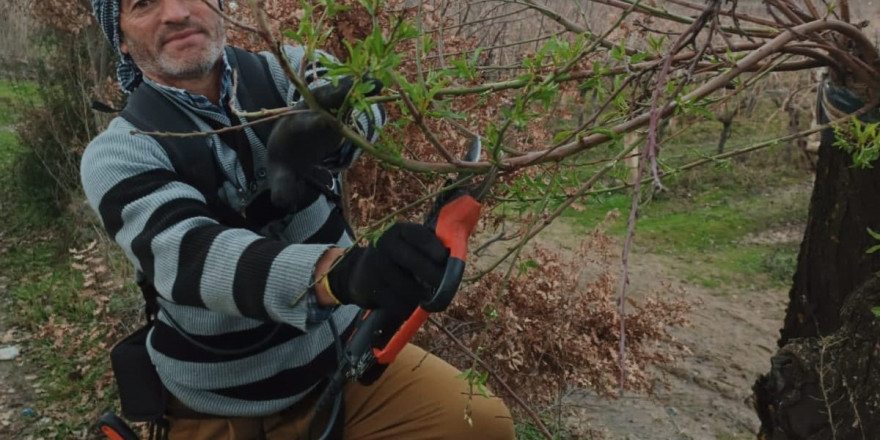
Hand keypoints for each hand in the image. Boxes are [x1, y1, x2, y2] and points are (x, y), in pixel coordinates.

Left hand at [267, 77, 382, 210]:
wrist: (286, 140)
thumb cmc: (287, 160)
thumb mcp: (281, 174)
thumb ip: (283, 185)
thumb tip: (283, 201)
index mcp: (294, 129)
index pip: (306, 126)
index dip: (318, 123)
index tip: (331, 122)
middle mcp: (307, 112)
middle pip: (323, 102)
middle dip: (339, 94)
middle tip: (355, 87)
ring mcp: (321, 105)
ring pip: (338, 92)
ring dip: (355, 87)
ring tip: (377, 81)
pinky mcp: (334, 104)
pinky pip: (349, 94)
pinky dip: (362, 89)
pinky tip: (379, 83)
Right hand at [327, 223, 448, 316]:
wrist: (359, 272)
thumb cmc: (398, 259)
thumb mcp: (410, 246)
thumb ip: (431, 250)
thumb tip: (456, 264)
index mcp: (400, 231)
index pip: (421, 237)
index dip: (437, 250)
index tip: (446, 262)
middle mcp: (386, 244)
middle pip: (416, 262)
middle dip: (435, 277)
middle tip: (445, 288)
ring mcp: (376, 265)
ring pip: (408, 287)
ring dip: (422, 296)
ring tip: (427, 297)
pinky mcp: (371, 287)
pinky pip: (397, 302)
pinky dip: (407, 308)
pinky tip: (410, 306)